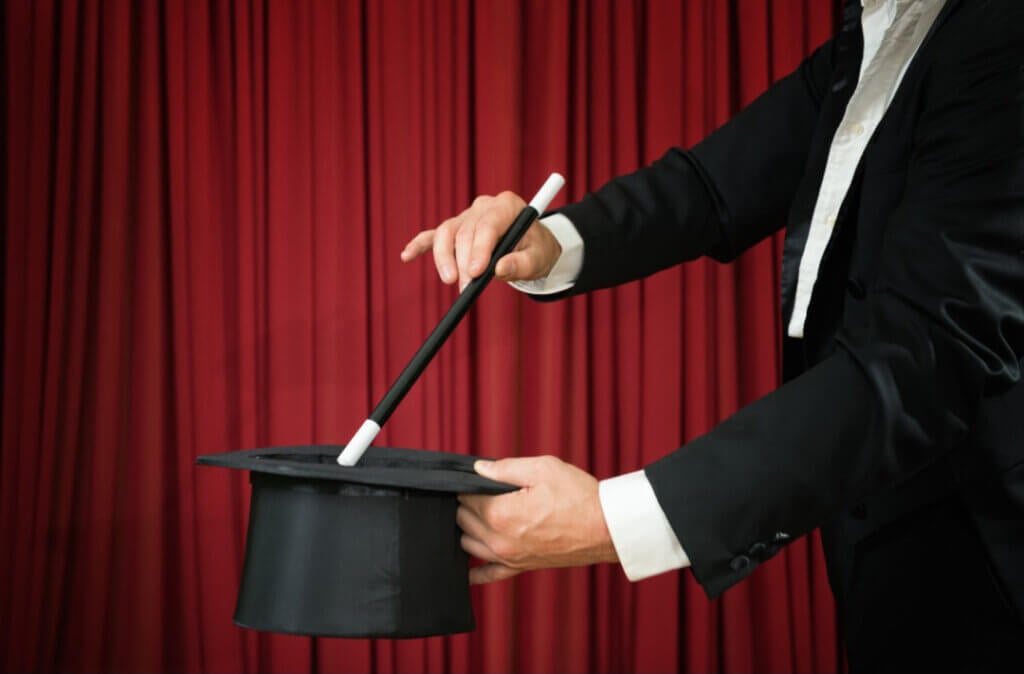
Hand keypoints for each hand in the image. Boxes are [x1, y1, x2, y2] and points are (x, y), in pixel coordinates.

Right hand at [400, 192, 562, 290]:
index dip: (480, 248)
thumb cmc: (535, 250)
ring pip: (447, 232)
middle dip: (464, 262)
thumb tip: (500, 269)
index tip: (476, 273)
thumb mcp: (537, 259)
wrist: (532, 246)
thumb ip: (521, 264)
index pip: (488, 225)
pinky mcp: (455, 229)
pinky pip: (434, 235)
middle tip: (467, 288)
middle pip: (466, 231)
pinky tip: (406, 256)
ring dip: (444, 258)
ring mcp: (467, 216)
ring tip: (450, 280)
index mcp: (507, 206)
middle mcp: (484, 206)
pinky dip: (420, 245)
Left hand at [457, 456, 617, 584]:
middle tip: (484, 491)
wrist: (606, 528)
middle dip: (468, 504)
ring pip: (468, 544)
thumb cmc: (579, 497)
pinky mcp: (520, 567)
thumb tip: (479, 468)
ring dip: (469, 528)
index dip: (470, 484)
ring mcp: (509, 557)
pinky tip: (468, 566)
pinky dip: (474, 571)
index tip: (479, 478)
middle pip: (463, 520)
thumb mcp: (543, 469)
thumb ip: (506, 468)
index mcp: (502, 514)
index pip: (466, 497)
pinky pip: (487, 575)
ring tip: (482, 514)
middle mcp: (500, 540)